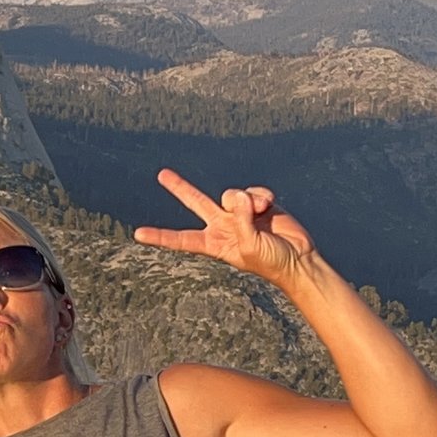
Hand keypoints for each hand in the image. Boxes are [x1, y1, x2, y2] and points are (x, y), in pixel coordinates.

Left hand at [134, 171, 315, 285]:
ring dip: (246, 201)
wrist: (298, 257)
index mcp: (214, 243)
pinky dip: (261, 196)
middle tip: (162, 174)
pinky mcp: (256, 202)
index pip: (182, 239)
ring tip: (259, 214)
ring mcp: (239, 212)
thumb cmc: (270, 261)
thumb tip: (237, 195)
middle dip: (180, 187)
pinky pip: (252, 190)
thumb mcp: (250, 247)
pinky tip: (269, 206)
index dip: (161, 236)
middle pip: (196, 202)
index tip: (138, 234)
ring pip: (231, 193)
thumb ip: (239, 220)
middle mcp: (222, 225)